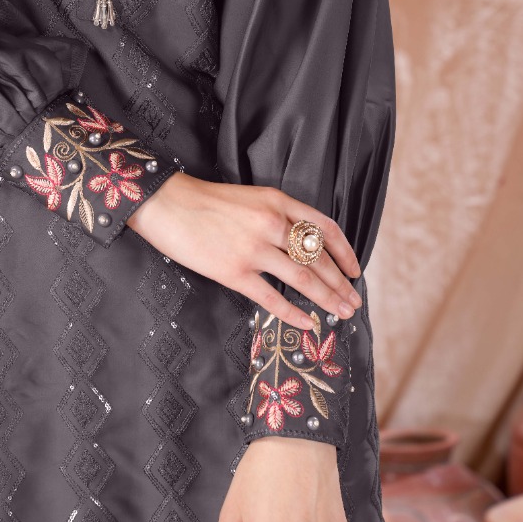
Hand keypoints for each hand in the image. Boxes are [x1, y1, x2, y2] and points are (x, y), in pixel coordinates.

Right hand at [126, 171, 360, 332]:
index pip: (325, 228)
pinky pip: (271, 298)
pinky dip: (293, 313)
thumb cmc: (204, 201)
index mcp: (277, 201)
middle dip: (341, 284)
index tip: (355, 271)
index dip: (345, 253)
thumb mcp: (249, 197)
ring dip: (327, 299)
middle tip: (353, 303)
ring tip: (341, 314)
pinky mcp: (234, 271)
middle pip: (319, 257)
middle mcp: (271, 223)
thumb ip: (276, 216)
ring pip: (303, 278)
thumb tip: (301, 245)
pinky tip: (307, 324)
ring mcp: (253, 248)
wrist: (166, 204)